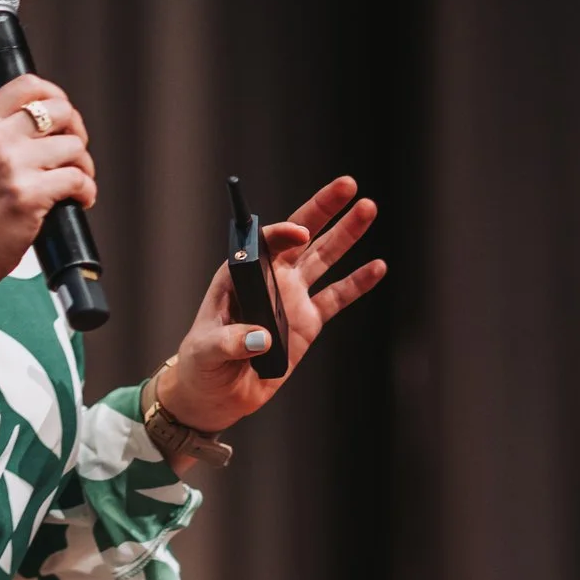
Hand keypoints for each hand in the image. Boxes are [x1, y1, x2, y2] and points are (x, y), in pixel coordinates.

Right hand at [0, 75, 95, 292]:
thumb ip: (3, 132)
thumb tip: (49, 119)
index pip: (27, 85)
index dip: (55, 95)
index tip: (64, 114)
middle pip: (59, 111)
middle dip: (76, 131)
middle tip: (73, 152)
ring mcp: (12, 166)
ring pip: (74, 147)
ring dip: (84, 166)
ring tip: (75, 182)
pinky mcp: (30, 195)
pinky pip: (78, 180)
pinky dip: (87, 191)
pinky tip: (79, 200)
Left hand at [160, 176, 387, 432]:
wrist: (216, 395)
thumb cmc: (201, 365)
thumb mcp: (207, 351)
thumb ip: (231, 342)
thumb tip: (261, 338)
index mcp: (240, 275)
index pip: (264, 243)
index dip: (283, 234)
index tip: (300, 234)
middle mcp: (269, 278)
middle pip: (302, 236)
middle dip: (324, 209)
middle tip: (348, 184)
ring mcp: (291, 297)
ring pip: (324, 258)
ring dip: (347, 234)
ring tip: (368, 209)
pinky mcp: (308, 322)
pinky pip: (337, 298)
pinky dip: (358, 283)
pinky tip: (377, 266)